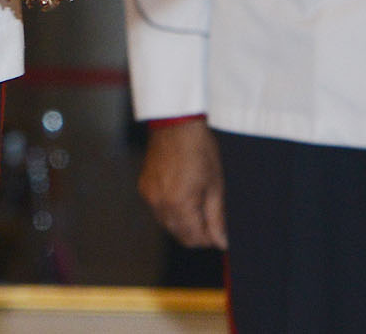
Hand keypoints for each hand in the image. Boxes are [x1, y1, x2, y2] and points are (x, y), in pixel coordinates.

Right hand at [138, 118, 226, 249]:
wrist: (176, 123)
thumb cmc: (199, 149)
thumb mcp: (215, 184)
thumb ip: (217, 217)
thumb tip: (221, 242)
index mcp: (180, 204)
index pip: (194, 239)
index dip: (209, 239)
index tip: (219, 233)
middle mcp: (160, 204)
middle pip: (180, 236)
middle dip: (197, 233)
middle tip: (211, 220)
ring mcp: (150, 196)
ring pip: (168, 224)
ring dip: (183, 223)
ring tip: (198, 202)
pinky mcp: (144, 188)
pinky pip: (158, 210)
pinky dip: (171, 210)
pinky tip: (182, 194)